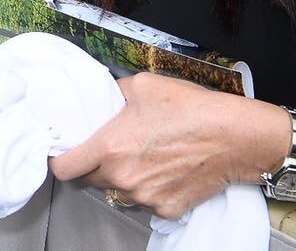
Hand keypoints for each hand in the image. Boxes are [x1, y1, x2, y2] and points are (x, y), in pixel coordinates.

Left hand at [49, 73, 288, 219]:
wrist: (235, 136)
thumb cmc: (190, 108)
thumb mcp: (141, 86)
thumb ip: (112, 94)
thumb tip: (102, 98)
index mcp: (109, 148)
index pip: (64, 169)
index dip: (60, 161)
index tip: (65, 153)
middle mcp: (123, 178)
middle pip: (90, 181)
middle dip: (94, 166)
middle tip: (109, 149)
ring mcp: (145, 197)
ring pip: (118, 193)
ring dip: (121, 179)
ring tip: (141, 158)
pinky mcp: (167, 209)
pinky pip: (145, 202)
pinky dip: (148, 190)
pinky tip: (162, 170)